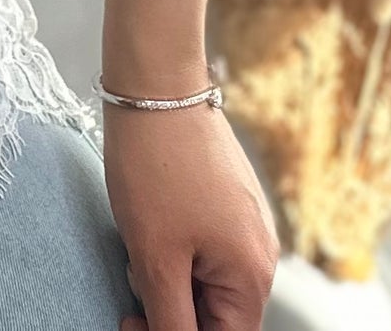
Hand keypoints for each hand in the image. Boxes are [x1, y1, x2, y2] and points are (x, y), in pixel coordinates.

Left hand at [103, 103, 278, 330]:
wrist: (156, 84)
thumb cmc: (155, 168)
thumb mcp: (156, 258)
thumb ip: (173, 321)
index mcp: (253, 275)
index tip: (131, 322)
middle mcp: (261, 252)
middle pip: (216, 314)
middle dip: (170, 308)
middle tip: (129, 285)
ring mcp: (246, 222)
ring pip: (205, 279)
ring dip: (169, 278)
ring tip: (138, 245)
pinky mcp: (228, 199)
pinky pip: (204, 246)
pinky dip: (174, 249)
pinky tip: (148, 223)